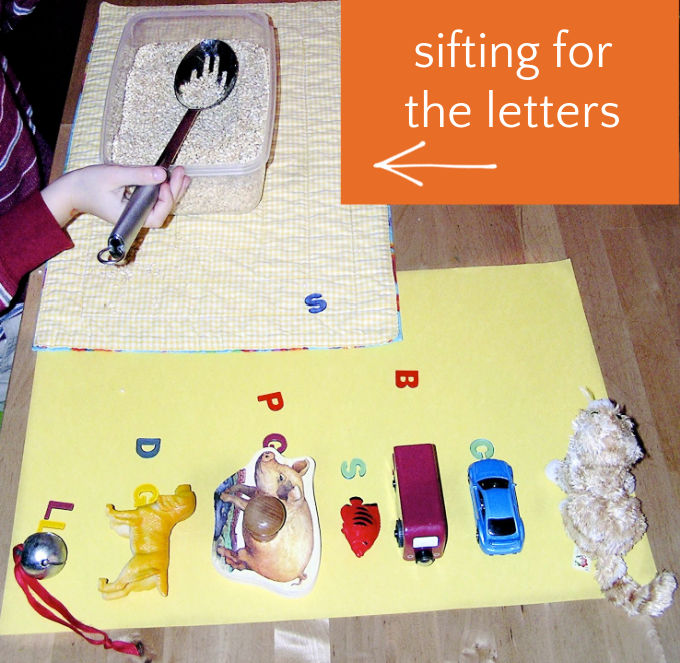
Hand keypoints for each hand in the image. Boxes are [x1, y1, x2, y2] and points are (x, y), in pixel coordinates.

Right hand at [41, 164, 189, 227]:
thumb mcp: (114, 176)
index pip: (157, 216)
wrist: (72, 190)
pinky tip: (173, 178)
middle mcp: (135, 218)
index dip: (166, 199)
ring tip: (184, 174)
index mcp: (129, 217)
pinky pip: (154, 199)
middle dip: (175, 191)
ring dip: (173, 190)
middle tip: (182, 172)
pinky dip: (165, 188)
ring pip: (161, 205)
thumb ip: (138, 176)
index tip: (164, 180)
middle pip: (163, 211)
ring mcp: (136, 212)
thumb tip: (162, 174)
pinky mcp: (135, 205)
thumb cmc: (88, 184)